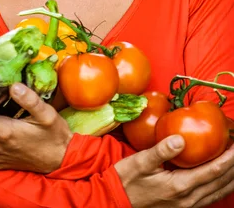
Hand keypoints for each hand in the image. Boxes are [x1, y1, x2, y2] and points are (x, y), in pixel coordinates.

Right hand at [115, 135, 233, 207]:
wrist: (116, 200)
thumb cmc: (127, 179)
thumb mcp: (140, 161)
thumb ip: (161, 150)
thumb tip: (180, 138)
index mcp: (179, 185)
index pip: (213, 171)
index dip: (228, 158)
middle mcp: (188, 198)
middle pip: (220, 183)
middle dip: (233, 167)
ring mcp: (187, 205)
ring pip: (218, 193)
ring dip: (230, 178)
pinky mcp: (183, 207)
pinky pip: (210, 198)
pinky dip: (221, 187)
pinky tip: (222, 180)